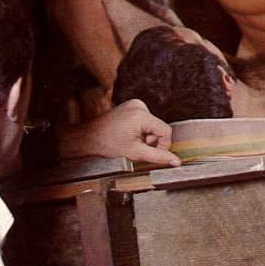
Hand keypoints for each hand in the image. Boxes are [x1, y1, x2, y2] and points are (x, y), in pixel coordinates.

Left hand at [59, 99, 179, 166]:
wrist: (89, 137)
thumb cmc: (107, 144)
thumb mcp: (136, 152)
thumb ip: (158, 156)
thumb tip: (176, 161)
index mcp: (141, 115)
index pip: (166, 131)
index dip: (162, 145)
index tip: (152, 152)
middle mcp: (139, 105)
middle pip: (159, 128)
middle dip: (151, 141)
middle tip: (137, 147)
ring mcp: (135, 104)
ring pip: (152, 125)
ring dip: (146, 136)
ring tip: (131, 141)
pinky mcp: (131, 106)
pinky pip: (145, 121)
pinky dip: (141, 130)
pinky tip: (129, 135)